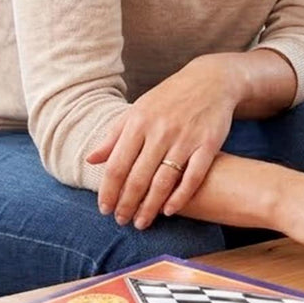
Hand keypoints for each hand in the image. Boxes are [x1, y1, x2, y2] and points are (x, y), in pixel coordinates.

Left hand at [89, 57, 239, 228]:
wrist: (212, 80)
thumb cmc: (171, 97)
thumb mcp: (139, 110)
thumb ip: (115, 135)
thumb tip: (91, 160)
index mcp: (138, 123)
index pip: (116, 166)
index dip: (108, 192)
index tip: (104, 209)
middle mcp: (160, 132)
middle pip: (137, 178)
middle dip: (127, 204)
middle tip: (122, 221)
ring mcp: (186, 138)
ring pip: (163, 181)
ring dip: (150, 207)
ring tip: (142, 222)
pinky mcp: (209, 144)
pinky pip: (193, 177)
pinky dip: (181, 197)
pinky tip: (170, 210)